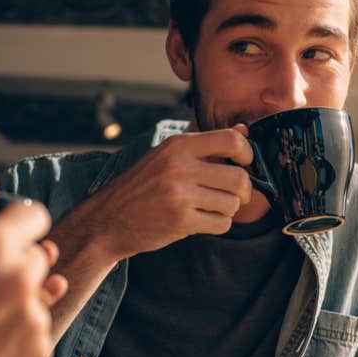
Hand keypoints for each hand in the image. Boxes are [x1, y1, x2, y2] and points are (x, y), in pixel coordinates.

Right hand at [0, 175, 66, 356]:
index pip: (32, 216)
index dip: (16, 224)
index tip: (4, 235)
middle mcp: (20, 275)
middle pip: (37, 255)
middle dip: (14, 263)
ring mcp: (33, 315)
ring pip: (37, 295)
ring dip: (14, 301)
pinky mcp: (37, 350)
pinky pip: (36, 331)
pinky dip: (16, 334)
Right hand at [78, 125, 253, 261]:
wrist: (109, 219)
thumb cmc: (142, 187)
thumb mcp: (168, 156)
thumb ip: (207, 145)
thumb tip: (245, 131)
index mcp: (178, 145)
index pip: (231, 140)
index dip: (248, 154)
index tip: (246, 164)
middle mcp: (179, 166)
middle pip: (239, 177)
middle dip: (244, 190)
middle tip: (235, 195)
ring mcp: (180, 194)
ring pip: (233, 203)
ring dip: (227, 209)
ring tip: (209, 207)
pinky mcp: (181, 221)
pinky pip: (222, 223)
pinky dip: (217, 224)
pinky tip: (201, 220)